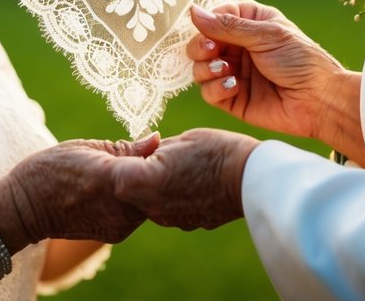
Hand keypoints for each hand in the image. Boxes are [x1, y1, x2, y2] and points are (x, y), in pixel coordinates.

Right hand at [1, 135, 159, 244]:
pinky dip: (133, 203)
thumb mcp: (85, 147)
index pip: (153, 166)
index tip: (156, 146)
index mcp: (110, 177)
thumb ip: (126, 147)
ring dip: (143, 190)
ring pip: (147, 203)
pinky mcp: (114, 235)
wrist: (26, 209)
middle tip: (145, 159)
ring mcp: (118, 226)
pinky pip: (135, 215)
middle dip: (153, 174)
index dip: (158, 156)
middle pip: (154, 188)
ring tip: (128, 174)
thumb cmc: (51, 169)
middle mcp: (117, 206)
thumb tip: (157, 138)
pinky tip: (119, 192)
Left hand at [111, 128, 258, 229]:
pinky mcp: (185, 223)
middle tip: (144, 154)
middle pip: (128, 189)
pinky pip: (166, 208)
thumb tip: (140, 152)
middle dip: (132, 173)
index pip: (114, 173)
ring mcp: (169, 218)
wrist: (251, 179)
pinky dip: (170, 195)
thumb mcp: (178, 141)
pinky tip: (186, 180)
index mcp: (144, 182)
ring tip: (171, 166)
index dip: (118, 159)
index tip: (125, 149)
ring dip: (151, 185)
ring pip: (147, 200)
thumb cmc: (215, 151)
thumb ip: (151, 150)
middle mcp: (152, 206)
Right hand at [189, 2, 364, 163]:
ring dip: (206, 68)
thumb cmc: (301, 60)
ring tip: (226, 70)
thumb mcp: (266, 35)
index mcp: (249, 24)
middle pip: (200, 43)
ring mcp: (234, 73)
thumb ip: (227, 26)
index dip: (206, 24)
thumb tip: (193, 11)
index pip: (213, 18)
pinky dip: (215, 88)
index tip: (210, 32)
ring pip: (199, 68)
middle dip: (200, 47)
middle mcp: (238, 47)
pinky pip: (208, 92)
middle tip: (212, 51)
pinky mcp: (232, 98)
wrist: (320, 100)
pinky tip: (234, 86)